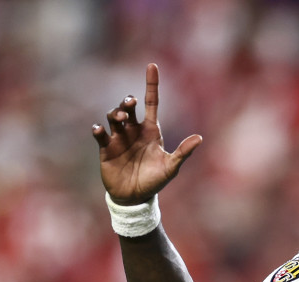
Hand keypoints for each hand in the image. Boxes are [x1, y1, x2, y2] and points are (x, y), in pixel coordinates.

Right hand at [92, 63, 201, 204]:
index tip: (152, 66)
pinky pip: (100, 135)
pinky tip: (99, 130)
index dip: (151, 85)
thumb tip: (200, 138)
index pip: (151, 103)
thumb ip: (183, 152)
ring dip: (115, 114)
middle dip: (128, 102)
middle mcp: (134, 131)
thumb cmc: (155, 181)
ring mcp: (119, 138)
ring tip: (120, 117)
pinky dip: (98, 131)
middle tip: (130, 103)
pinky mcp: (106, 149)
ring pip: (113, 117)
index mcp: (151, 131)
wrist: (136, 197)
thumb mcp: (172, 167)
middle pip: (129, 107)